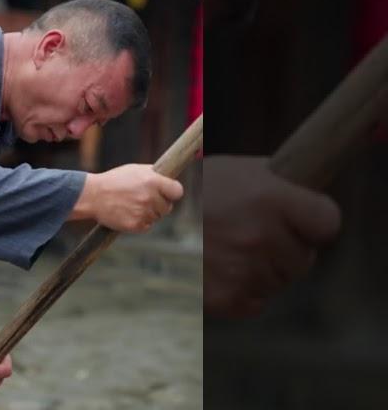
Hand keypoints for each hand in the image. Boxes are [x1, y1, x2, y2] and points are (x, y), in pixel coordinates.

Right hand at [72, 164, 183, 232]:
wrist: (93, 196)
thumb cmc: (114, 180)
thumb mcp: (134, 170)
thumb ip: (153, 174)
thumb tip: (168, 179)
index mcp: (152, 181)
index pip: (177, 191)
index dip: (172, 193)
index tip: (168, 193)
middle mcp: (150, 197)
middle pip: (168, 207)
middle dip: (159, 204)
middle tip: (144, 200)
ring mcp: (143, 212)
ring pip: (156, 217)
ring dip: (148, 213)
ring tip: (132, 205)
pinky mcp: (136, 225)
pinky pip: (147, 225)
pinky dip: (140, 222)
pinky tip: (128, 213)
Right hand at [204, 156, 340, 316]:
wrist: (146, 212)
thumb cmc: (198, 189)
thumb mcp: (240, 171)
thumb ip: (279, 184)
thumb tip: (309, 195)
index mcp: (270, 198)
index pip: (327, 222)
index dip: (314, 223)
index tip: (302, 222)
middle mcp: (262, 235)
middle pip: (303, 258)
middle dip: (285, 249)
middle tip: (254, 234)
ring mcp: (245, 269)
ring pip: (279, 281)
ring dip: (262, 269)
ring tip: (231, 249)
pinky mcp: (228, 297)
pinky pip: (256, 301)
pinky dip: (243, 290)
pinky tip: (223, 269)